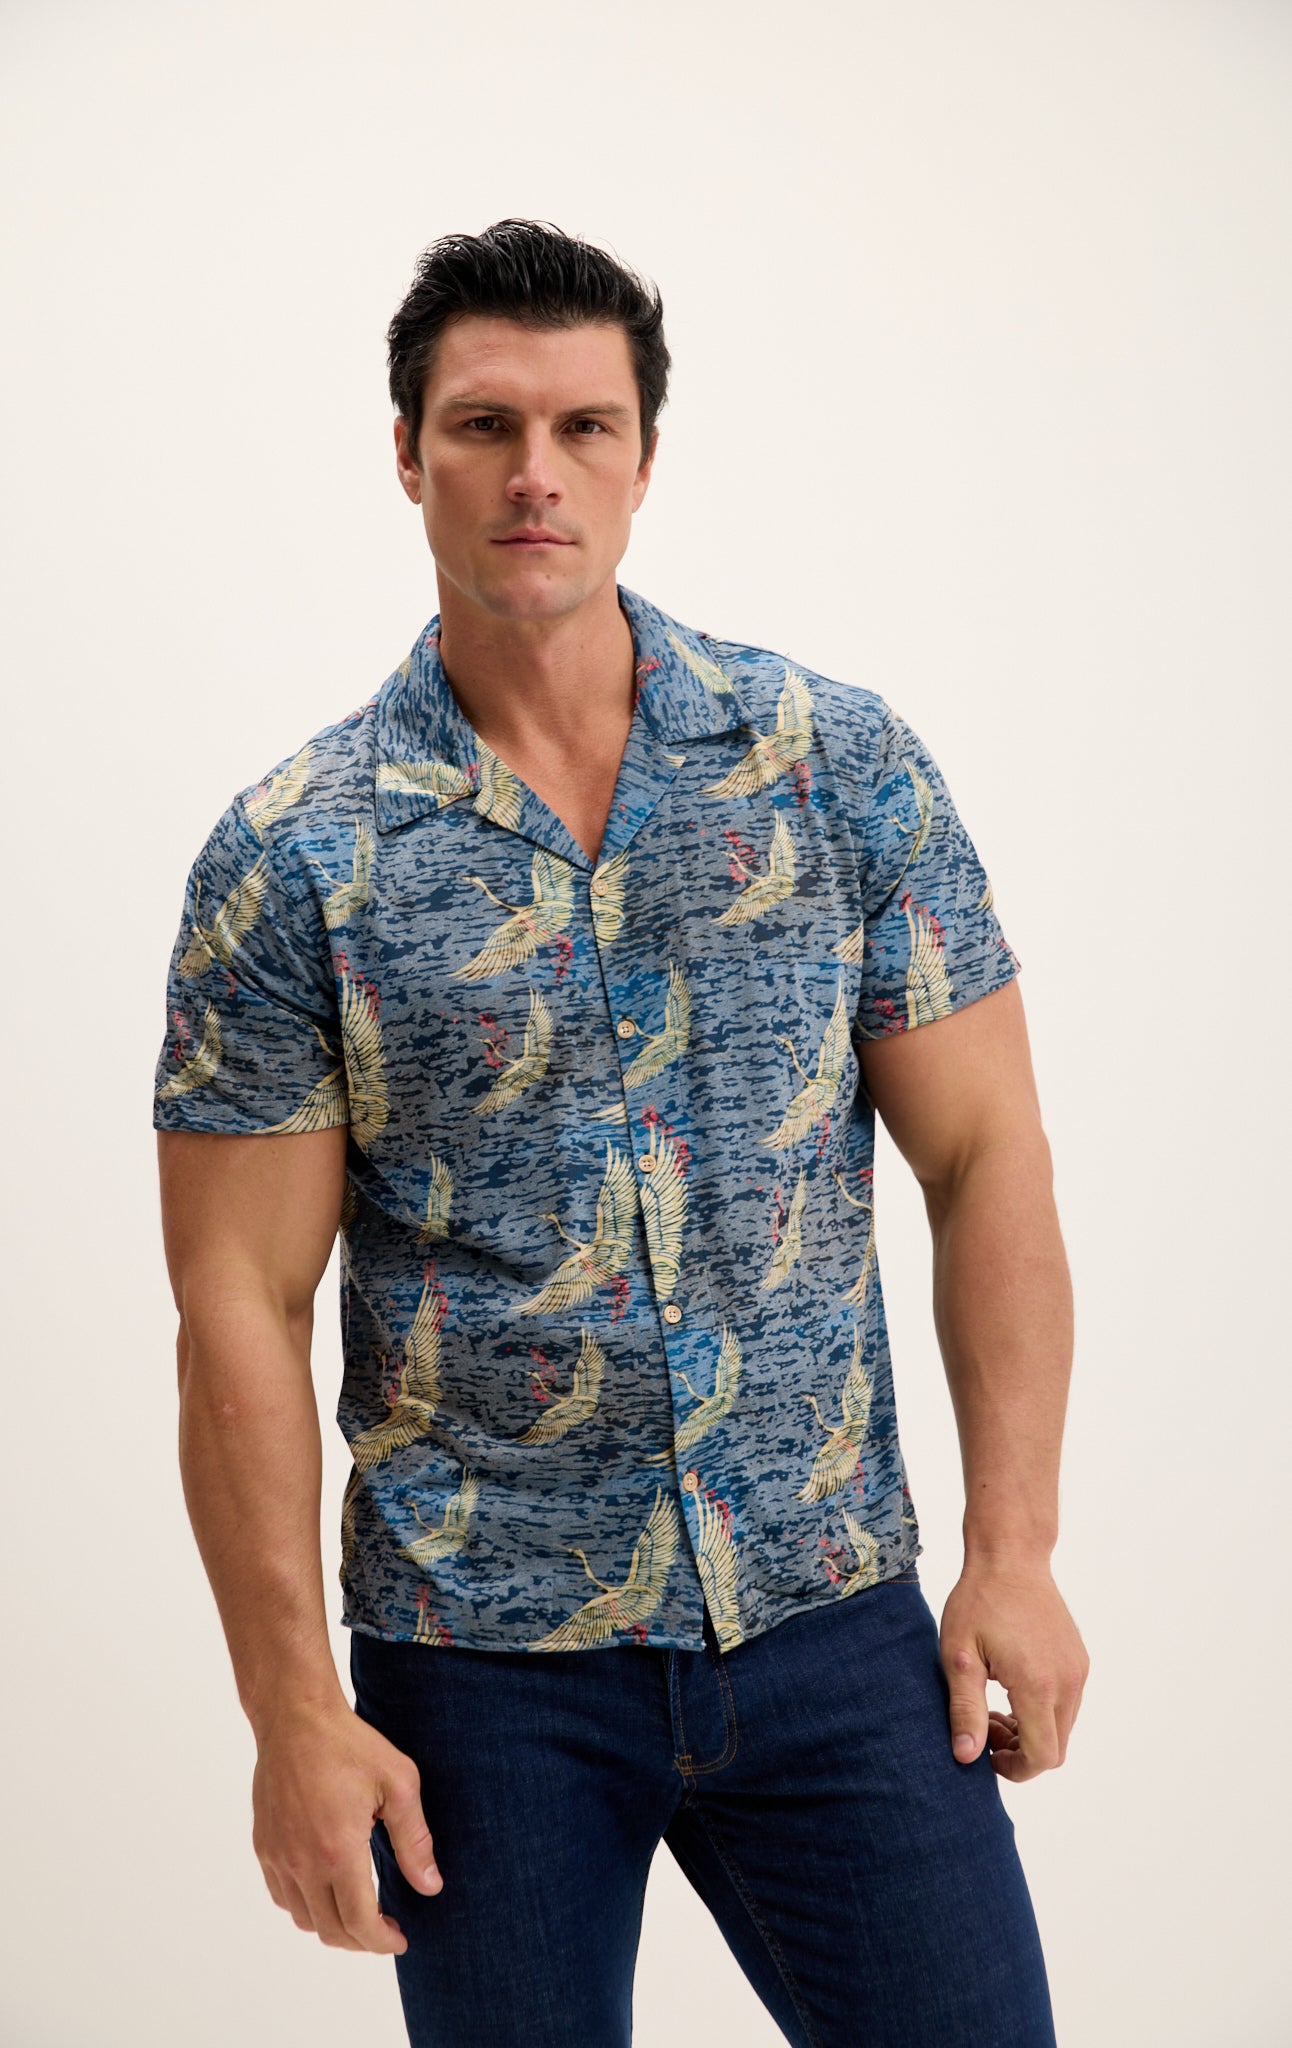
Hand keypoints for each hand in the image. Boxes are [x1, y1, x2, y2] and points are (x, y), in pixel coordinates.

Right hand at [251, 1699, 443, 1952]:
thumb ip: (414, 1840)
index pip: (359, 1923)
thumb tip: (430, 1886)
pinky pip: (283, 1896)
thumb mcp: (398, 1784)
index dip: (382, 1941)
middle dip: (362, 1940)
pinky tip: (327, 1888)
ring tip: (359, 1910)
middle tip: (385, 1928)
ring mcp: (278, 1856)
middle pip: (331, 1929)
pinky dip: (306, 1906)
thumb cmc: (350, 1745)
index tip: (400, 1939)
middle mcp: (302, 1862)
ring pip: (304, 1918)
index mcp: (338, 1851)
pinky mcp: (264, 1846)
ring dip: (333, 1925)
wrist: (296, 1717)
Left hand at [939, 1559, 1088, 1781]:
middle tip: (984, 1725)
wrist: (1011, 1556)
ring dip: (1031, 1732)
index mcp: (1038, 1684)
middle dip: (1020, 1752)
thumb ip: (965, 1710)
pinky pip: (1068, 1704)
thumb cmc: (979, 1601)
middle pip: (1056, 1749)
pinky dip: (1043, 1712)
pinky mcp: (1079, 1660)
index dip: (1014, 1769)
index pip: (1042, 1757)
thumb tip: (966, 1758)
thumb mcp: (959, 1656)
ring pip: (1063, 1728)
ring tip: (993, 1707)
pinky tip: (1011, 1688)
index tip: (985, 1754)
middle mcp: (1068, 1681)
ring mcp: (1078, 1670)